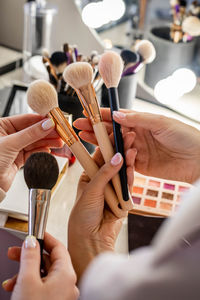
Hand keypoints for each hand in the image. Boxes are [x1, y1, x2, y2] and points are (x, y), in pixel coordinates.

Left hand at [0, 114, 62, 191]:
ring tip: (58, 142)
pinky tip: (48, 150)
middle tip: (59, 132)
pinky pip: (32, 153)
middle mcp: (8, 135)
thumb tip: (46, 125)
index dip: (41, 120)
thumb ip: (31, 134)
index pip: (25, 119)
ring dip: (47, 142)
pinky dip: (41, 152)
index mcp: (2, 126)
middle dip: (46, 132)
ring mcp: (13, 147)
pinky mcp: (18, 159)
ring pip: (34, 142)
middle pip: (32, 131)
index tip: (53, 121)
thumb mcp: (11, 143)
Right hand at [3, 233, 78, 299]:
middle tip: (15, 252)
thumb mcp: (28, 280)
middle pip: (49, 261)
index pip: (58, 248)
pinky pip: (43, 288)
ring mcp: (62, 295)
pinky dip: (29, 285)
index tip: (34, 233)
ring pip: (44, 276)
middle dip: (30, 257)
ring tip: (11, 278)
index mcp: (66, 274)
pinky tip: (15, 288)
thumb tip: (31, 242)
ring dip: (26, 273)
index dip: (45, 238)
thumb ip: (30, 257)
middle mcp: (67, 284)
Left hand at [68, 148, 136, 280]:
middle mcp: (101, 181)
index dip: (106, 144)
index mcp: (89, 176)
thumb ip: (105, 173)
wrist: (90, 240)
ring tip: (132, 148)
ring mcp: (113, 190)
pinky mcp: (123, 199)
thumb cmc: (82, 217)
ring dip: (127, 160)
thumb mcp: (91, 191)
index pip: (99, 156)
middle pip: (113, 162)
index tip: (114, 132)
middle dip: (120, 149)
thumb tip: (117, 157)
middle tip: (128, 136)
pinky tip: (132, 164)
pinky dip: (130, 176)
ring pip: (122, 172)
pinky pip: (128, 185)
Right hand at [74, 108, 199, 182]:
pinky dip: (114, 160)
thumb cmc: (185, 136)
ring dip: (101, 144)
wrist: (198, 160)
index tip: (87, 115)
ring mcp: (138, 151)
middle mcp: (138, 136)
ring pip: (115, 147)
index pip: (118, 117)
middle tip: (80, 128)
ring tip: (87, 141)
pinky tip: (106, 157)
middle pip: (112, 132)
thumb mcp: (160, 123)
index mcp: (142, 122)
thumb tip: (116, 114)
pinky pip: (123, 162)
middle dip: (95, 129)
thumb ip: (138, 120)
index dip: (101, 116)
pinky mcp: (140, 166)